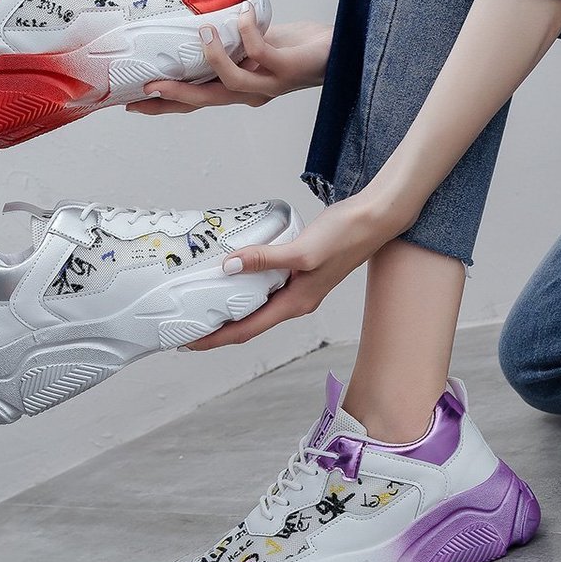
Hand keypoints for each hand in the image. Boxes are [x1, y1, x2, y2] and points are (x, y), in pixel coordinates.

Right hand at [127, 4, 331, 114]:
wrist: (337, 54)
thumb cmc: (297, 50)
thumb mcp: (257, 47)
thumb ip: (234, 46)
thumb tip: (203, 31)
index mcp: (239, 89)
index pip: (197, 99)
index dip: (166, 104)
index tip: (135, 102)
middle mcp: (251, 93)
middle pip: (206, 101)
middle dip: (174, 97)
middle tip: (147, 89)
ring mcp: (269, 84)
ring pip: (231, 83)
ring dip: (212, 59)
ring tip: (203, 34)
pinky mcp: (286, 69)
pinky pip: (260, 54)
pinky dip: (246, 33)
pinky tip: (242, 16)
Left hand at [186, 192, 409, 349]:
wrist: (373, 219)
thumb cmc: (345, 237)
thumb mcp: (302, 250)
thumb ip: (264, 259)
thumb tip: (228, 267)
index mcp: (295, 304)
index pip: (246, 330)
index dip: (216, 338)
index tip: (189, 342)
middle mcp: (295, 301)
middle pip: (248, 324)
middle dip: (218, 330)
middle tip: (187, 327)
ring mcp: (297, 287)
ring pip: (256, 307)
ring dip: (230, 310)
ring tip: (202, 306)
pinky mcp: (298, 271)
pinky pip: (264, 287)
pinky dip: (244, 287)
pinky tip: (232, 276)